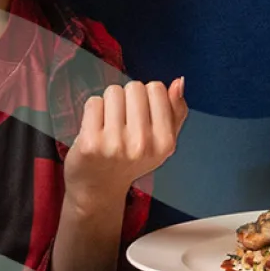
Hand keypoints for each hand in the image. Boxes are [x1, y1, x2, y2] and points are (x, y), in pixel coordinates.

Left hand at [64, 78, 186, 206]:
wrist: (99, 188)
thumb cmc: (130, 159)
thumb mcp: (162, 140)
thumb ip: (176, 111)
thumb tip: (179, 82)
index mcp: (165, 142)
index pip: (157, 88)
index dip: (147, 97)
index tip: (142, 116)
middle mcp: (142, 144)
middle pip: (135, 87)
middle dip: (128, 99)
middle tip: (123, 122)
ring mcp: (115, 144)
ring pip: (113, 92)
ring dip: (109, 104)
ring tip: (109, 126)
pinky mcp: (91, 143)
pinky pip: (93, 103)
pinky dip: (93, 111)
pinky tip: (95, 129)